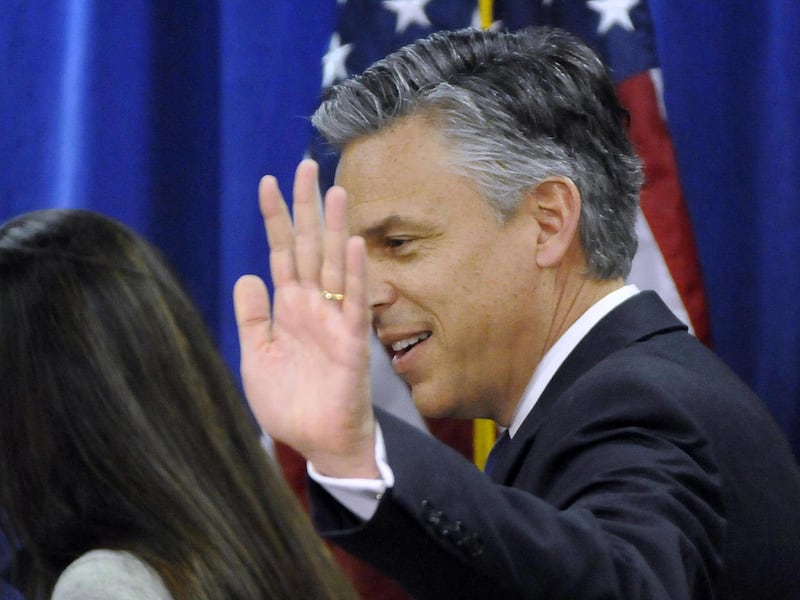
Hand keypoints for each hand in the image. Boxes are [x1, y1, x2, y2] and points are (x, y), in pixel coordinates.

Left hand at [234, 159, 377, 477]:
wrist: (318, 441)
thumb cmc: (290, 402)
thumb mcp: (256, 356)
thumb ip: (252, 317)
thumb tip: (248, 275)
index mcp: (288, 307)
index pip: (282, 252)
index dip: (276, 218)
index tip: (269, 182)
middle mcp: (312, 305)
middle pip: (310, 246)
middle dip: (306, 207)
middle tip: (305, 165)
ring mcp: (333, 320)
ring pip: (335, 264)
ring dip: (335, 228)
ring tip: (334, 191)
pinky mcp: (352, 342)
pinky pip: (354, 303)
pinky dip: (355, 274)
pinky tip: (353, 245)